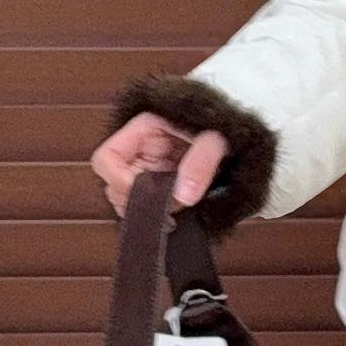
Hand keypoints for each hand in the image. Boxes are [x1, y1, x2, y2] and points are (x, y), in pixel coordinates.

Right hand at [92, 112, 228, 218]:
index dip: (118, 179)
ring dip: (147, 211)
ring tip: (175, 212)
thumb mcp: (215, 139)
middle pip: (112, 185)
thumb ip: (201, 163)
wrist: (240, 138)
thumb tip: (183, 194)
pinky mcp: (159, 188)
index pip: (106, 158)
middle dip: (136, 201)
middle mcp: (138, 152)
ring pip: (126, 201)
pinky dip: (157, 216)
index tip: (145, 193)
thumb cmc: (223, 128)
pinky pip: (146, 207)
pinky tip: (176, 218)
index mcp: (142, 130)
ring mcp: (147, 172)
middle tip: (167, 207)